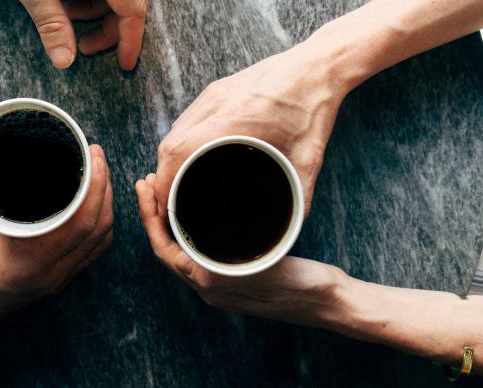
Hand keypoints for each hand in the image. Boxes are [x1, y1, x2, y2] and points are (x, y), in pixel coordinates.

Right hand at [0, 145, 113, 311]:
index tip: (93, 155)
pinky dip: (98, 225)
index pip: (82, 222)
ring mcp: (56, 280)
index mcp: (29, 259)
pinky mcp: (55, 280)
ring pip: (100, 241)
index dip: (96, 185)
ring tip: (98, 173)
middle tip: (96, 154)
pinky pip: (91, 252)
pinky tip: (92, 205)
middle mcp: (50, 273)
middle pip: (99, 228)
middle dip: (105, 186)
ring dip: (105, 205)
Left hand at [19, 0, 147, 69]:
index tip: (125, 63)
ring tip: (66, 19)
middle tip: (83, 47)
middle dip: (106, 28)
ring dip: (93, 11)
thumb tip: (63, 61)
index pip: (133, 10)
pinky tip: (65, 5)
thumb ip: (52, 24)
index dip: (131, 40)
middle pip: (126, 4)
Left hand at [135, 173, 346, 326]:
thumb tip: (198, 241)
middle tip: (147, 181)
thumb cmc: (304, 285)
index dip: (150, 217)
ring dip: (169, 220)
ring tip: (164, 189)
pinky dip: (189, 227)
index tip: (146, 186)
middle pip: (167, 247)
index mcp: (211, 285)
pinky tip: (195, 208)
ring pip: (181, 249)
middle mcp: (209, 288)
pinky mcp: (234, 276)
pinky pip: (199, 251)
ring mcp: (220, 284)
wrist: (329, 302)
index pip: (164, 249)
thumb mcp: (266, 267)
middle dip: (154, 214)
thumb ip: (230, 260)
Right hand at [152, 46, 351, 215]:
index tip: (164, 204)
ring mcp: (214, 94)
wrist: (319, 66)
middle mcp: (218, 103)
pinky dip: (180, 140)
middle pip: (170, 143)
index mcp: (237, 120)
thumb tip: (294, 225)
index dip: (164, 181)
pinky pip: (186, 118)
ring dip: (170, 158)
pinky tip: (189, 156)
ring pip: (174, 130)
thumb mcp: (310, 157)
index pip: (180, 151)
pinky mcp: (216, 89)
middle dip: (163, 175)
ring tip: (175, 183)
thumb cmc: (315, 107)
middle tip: (169, 201)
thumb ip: (301, 194)